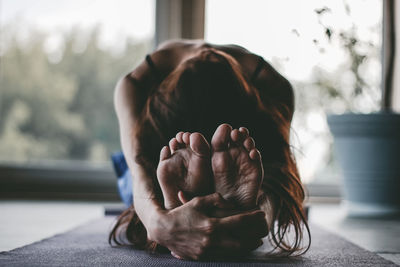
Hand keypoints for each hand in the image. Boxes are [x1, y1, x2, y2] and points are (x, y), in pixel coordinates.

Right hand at [147, 192, 267, 259]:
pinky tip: (240, 248)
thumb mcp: (198, 201)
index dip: (253, 218)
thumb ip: (216, 200)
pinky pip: (224, 257)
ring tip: (256, 241)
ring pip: (234, 252)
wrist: (163, 230)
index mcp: (211, 225)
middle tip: (263, 231)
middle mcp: (211, 241)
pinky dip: (235, 253)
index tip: (262, 213)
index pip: (238, 222)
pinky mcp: (202, 258)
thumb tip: (230, 203)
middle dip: (255, 236)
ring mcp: (207, 251)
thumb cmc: (182, 213)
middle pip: (241, 241)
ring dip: (247, 247)